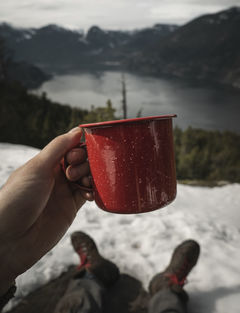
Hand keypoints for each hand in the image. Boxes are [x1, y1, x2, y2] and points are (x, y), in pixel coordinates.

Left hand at [0, 128, 92, 293]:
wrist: (11, 239)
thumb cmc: (18, 199)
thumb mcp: (37, 167)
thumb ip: (59, 147)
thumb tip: (78, 130)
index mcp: (46, 163)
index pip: (70, 147)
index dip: (78, 148)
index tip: (77, 156)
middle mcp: (56, 175)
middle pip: (81, 161)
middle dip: (84, 163)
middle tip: (73, 174)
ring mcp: (65, 192)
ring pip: (87, 177)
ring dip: (91, 176)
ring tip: (83, 184)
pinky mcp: (72, 207)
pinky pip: (88, 194)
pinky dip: (93, 192)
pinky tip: (90, 194)